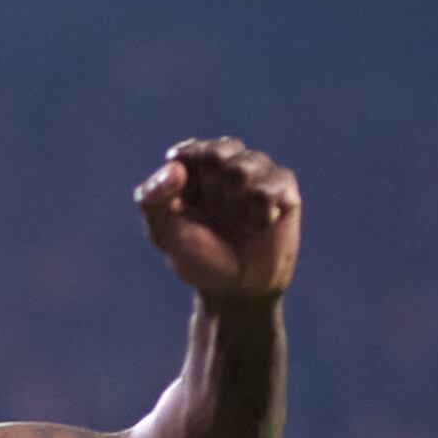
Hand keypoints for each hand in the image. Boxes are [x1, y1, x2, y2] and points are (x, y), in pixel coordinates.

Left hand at [137, 135, 299, 303]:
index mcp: (194, 173)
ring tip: (238, 219)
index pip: (188, 151)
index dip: (185, 165)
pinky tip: (258, 224)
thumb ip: (153, 199)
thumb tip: (174, 166)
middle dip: (216, 174)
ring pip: (250, 162)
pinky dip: (262, 207)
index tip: (181, 189)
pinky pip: (275, 181)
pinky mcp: (284, 190)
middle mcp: (227, 167)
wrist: (238, 289)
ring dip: (238, 192)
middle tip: (215, 201)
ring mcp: (257, 176)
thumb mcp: (165, 233)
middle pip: (223, 147)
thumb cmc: (199, 258)